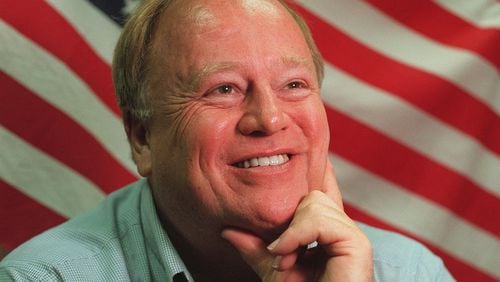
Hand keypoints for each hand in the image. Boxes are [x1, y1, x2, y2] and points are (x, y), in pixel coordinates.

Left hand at [221, 161, 372, 280]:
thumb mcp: (271, 271)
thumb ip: (254, 249)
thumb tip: (227, 230)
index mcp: (326, 234)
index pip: (317, 195)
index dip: (311, 177)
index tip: (302, 161)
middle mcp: (341, 231)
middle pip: (310, 195)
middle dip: (288, 222)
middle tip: (278, 254)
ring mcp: (351, 236)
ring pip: (313, 202)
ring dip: (291, 232)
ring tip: (285, 260)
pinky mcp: (357, 244)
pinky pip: (319, 219)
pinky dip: (297, 235)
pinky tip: (287, 254)